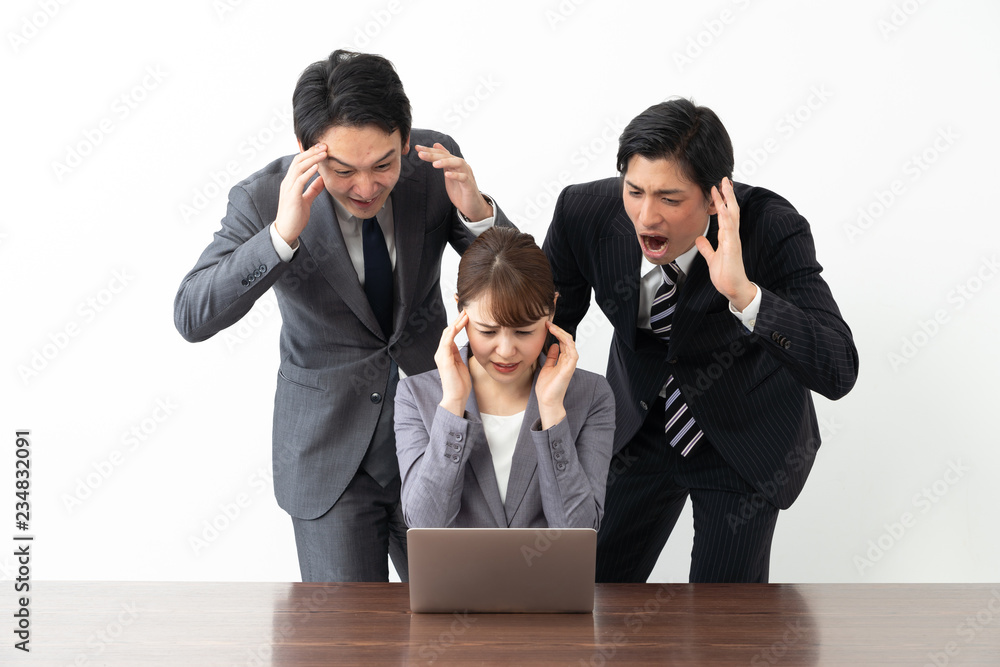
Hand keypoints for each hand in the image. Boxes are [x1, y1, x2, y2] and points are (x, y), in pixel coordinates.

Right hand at [273, 143, 327, 245]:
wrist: (286, 231)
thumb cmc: (295, 216)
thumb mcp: (307, 200)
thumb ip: (313, 189)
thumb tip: (322, 179)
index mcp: (291, 182)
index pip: (299, 162)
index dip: (310, 153)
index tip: (322, 148)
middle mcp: (288, 182)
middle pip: (298, 160)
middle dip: (312, 151)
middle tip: (324, 145)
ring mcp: (288, 188)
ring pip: (299, 167)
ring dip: (312, 159)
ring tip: (324, 153)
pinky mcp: (291, 197)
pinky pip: (299, 181)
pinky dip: (308, 172)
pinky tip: (317, 167)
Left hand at [415, 143, 491, 221]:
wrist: (473, 206)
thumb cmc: (460, 190)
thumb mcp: (449, 173)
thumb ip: (443, 160)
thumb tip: (435, 145)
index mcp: (455, 164)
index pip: (441, 154)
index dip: (429, 150)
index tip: (417, 148)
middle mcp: (462, 166)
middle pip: (448, 156)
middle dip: (433, 155)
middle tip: (420, 154)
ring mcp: (467, 175)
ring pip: (458, 163)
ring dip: (445, 162)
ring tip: (434, 164)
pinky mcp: (469, 185)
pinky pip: (463, 178)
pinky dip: (455, 175)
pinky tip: (447, 175)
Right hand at [435, 310, 471, 416]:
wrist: (456, 397)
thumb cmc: (460, 383)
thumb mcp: (461, 364)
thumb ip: (459, 354)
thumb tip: (463, 345)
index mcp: (446, 353)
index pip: (451, 333)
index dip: (459, 322)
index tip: (468, 314)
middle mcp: (441, 352)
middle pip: (448, 330)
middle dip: (458, 319)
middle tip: (467, 309)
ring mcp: (441, 355)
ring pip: (447, 334)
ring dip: (456, 323)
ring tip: (465, 314)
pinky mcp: (444, 359)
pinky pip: (446, 343)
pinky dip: (451, 333)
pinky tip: (457, 325)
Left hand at [535, 322, 577, 428]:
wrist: (547, 401)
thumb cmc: (547, 388)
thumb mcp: (547, 367)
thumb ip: (552, 357)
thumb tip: (554, 346)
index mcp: (563, 360)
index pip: (563, 342)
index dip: (556, 332)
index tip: (546, 325)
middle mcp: (568, 361)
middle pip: (568, 340)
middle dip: (558, 330)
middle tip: (548, 323)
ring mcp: (570, 365)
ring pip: (571, 344)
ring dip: (562, 334)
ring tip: (552, 327)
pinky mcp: (569, 369)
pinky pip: (573, 353)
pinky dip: (567, 344)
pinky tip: (559, 337)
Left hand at [695, 177, 756, 311]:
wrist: (733, 288)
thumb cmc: (726, 275)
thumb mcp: (712, 258)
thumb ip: (706, 248)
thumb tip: (700, 238)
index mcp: (727, 237)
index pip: (725, 214)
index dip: (721, 201)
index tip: (717, 188)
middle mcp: (731, 236)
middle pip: (731, 210)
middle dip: (727, 194)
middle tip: (724, 179)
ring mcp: (733, 241)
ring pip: (732, 216)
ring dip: (728, 201)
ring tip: (724, 187)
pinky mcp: (732, 248)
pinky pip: (729, 230)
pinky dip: (727, 218)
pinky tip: (724, 208)